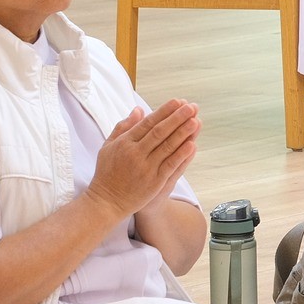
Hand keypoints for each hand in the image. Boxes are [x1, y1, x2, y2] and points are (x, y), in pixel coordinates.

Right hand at [88, 99, 199, 220]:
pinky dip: (182, 155)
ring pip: (167, 147)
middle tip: (191, 107)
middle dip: (177, 118)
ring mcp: (146, 168)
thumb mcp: (108, 146)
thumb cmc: (107, 172)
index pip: (148, 123)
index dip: (164, 111)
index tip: (178, 101)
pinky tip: (192, 145)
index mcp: (125, 143)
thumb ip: (123, 127)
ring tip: (196, 121)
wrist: (107, 201)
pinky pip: (171, 165)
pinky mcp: (154, 182)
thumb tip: (139, 109)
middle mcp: (135, 153)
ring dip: (183, 133)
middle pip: (160, 132)